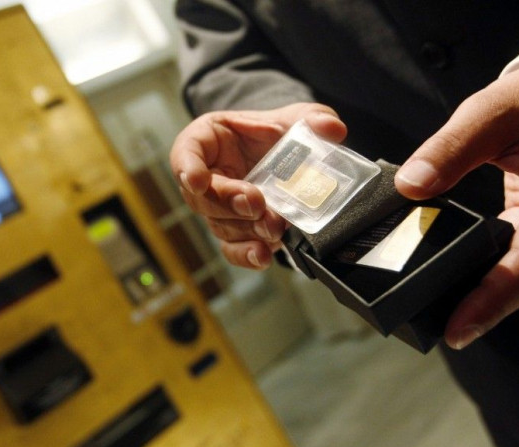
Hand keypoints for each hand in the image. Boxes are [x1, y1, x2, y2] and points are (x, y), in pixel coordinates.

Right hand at [170, 103, 345, 268]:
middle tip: (254, 204)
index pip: (186, 152)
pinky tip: (261, 255)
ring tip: (273, 227)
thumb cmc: (272, 133)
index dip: (188, 167)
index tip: (197, 181)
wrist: (282, 158)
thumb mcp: (294, 117)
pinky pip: (232, 248)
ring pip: (219, 225)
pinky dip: (246, 254)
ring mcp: (218, 209)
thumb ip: (312, 118)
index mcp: (206, 141)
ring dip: (245, 229)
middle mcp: (206, 177)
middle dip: (228, 203)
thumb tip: (332, 130)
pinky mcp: (235, 232)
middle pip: (202, 197)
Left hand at [395, 62, 518, 349]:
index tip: (456, 331)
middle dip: (484, 308)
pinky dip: (492, 271)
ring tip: (443, 314)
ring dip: (487, 294)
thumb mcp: (500, 111)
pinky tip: (457, 276)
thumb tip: (410, 184)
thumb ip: (455, 147)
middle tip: (437, 330)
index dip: (491, 302)